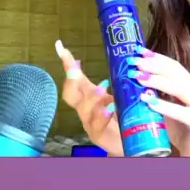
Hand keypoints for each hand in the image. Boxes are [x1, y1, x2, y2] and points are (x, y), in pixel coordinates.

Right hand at [55, 40, 123, 155]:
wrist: (129, 143)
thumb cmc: (123, 117)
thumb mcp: (121, 96)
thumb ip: (119, 82)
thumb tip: (127, 61)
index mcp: (90, 96)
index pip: (76, 78)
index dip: (68, 64)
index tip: (60, 47)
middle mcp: (86, 109)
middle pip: (70, 94)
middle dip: (71, 81)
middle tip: (74, 70)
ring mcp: (89, 123)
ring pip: (84, 109)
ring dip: (92, 97)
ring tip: (102, 89)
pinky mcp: (98, 135)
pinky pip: (96, 125)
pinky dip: (102, 116)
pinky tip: (110, 110)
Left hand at [127, 47, 189, 156]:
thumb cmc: (178, 129)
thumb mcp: (162, 109)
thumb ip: (149, 97)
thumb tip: (122, 88)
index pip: (173, 66)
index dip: (156, 57)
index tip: (138, 51)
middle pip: (176, 73)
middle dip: (153, 65)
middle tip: (133, 62)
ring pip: (180, 88)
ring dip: (157, 81)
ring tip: (137, 78)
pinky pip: (181, 112)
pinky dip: (165, 106)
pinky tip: (149, 102)